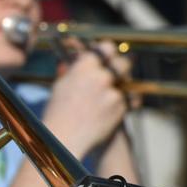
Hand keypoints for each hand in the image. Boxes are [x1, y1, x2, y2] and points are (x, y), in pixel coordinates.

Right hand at [43, 40, 132, 156]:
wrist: (64, 138)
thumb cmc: (57, 112)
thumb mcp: (60, 86)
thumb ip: (72, 70)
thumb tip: (76, 57)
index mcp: (83, 68)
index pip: (105, 48)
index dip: (107, 51)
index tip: (108, 54)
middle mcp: (101, 77)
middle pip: (122, 62)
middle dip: (121, 67)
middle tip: (116, 73)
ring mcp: (113, 92)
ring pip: (127, 81)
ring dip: (122, 85)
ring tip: (109, 95)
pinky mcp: (121, 107)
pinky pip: (128, 99)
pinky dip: (122, 102)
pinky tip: (109, 109)